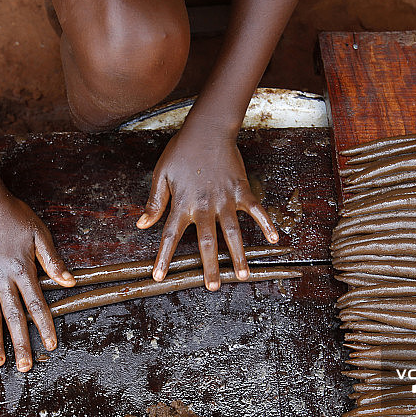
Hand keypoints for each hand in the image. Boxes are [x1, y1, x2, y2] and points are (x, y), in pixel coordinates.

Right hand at [0, 191, 74, 371]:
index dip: (45, 326)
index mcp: (22, 269)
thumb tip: (70, 282)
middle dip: (21, 343)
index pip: (37, 304)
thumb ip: (52, 261)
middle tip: (24, 367)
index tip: (52, 345)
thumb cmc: (14, 215)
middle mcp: (2, 278)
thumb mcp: (39, 234)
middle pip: (14, 317)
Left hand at [136, 129, 278, 289]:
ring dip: (238, 255)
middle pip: (206, 242)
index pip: (170, 236)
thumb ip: (154, 202)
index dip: (164, 257)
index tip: (159, 277)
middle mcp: (204, 206)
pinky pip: (255, 210)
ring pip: (232, 233)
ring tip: (242, 276)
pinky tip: (273, 240)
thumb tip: (141, 225)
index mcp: (182, 204)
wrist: (208, 129)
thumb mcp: (161, 174)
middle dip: (210, 266)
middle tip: (213, 287)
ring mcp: (225, 199)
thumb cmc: (182, 151)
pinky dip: (265, 224)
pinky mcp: (241, 190)